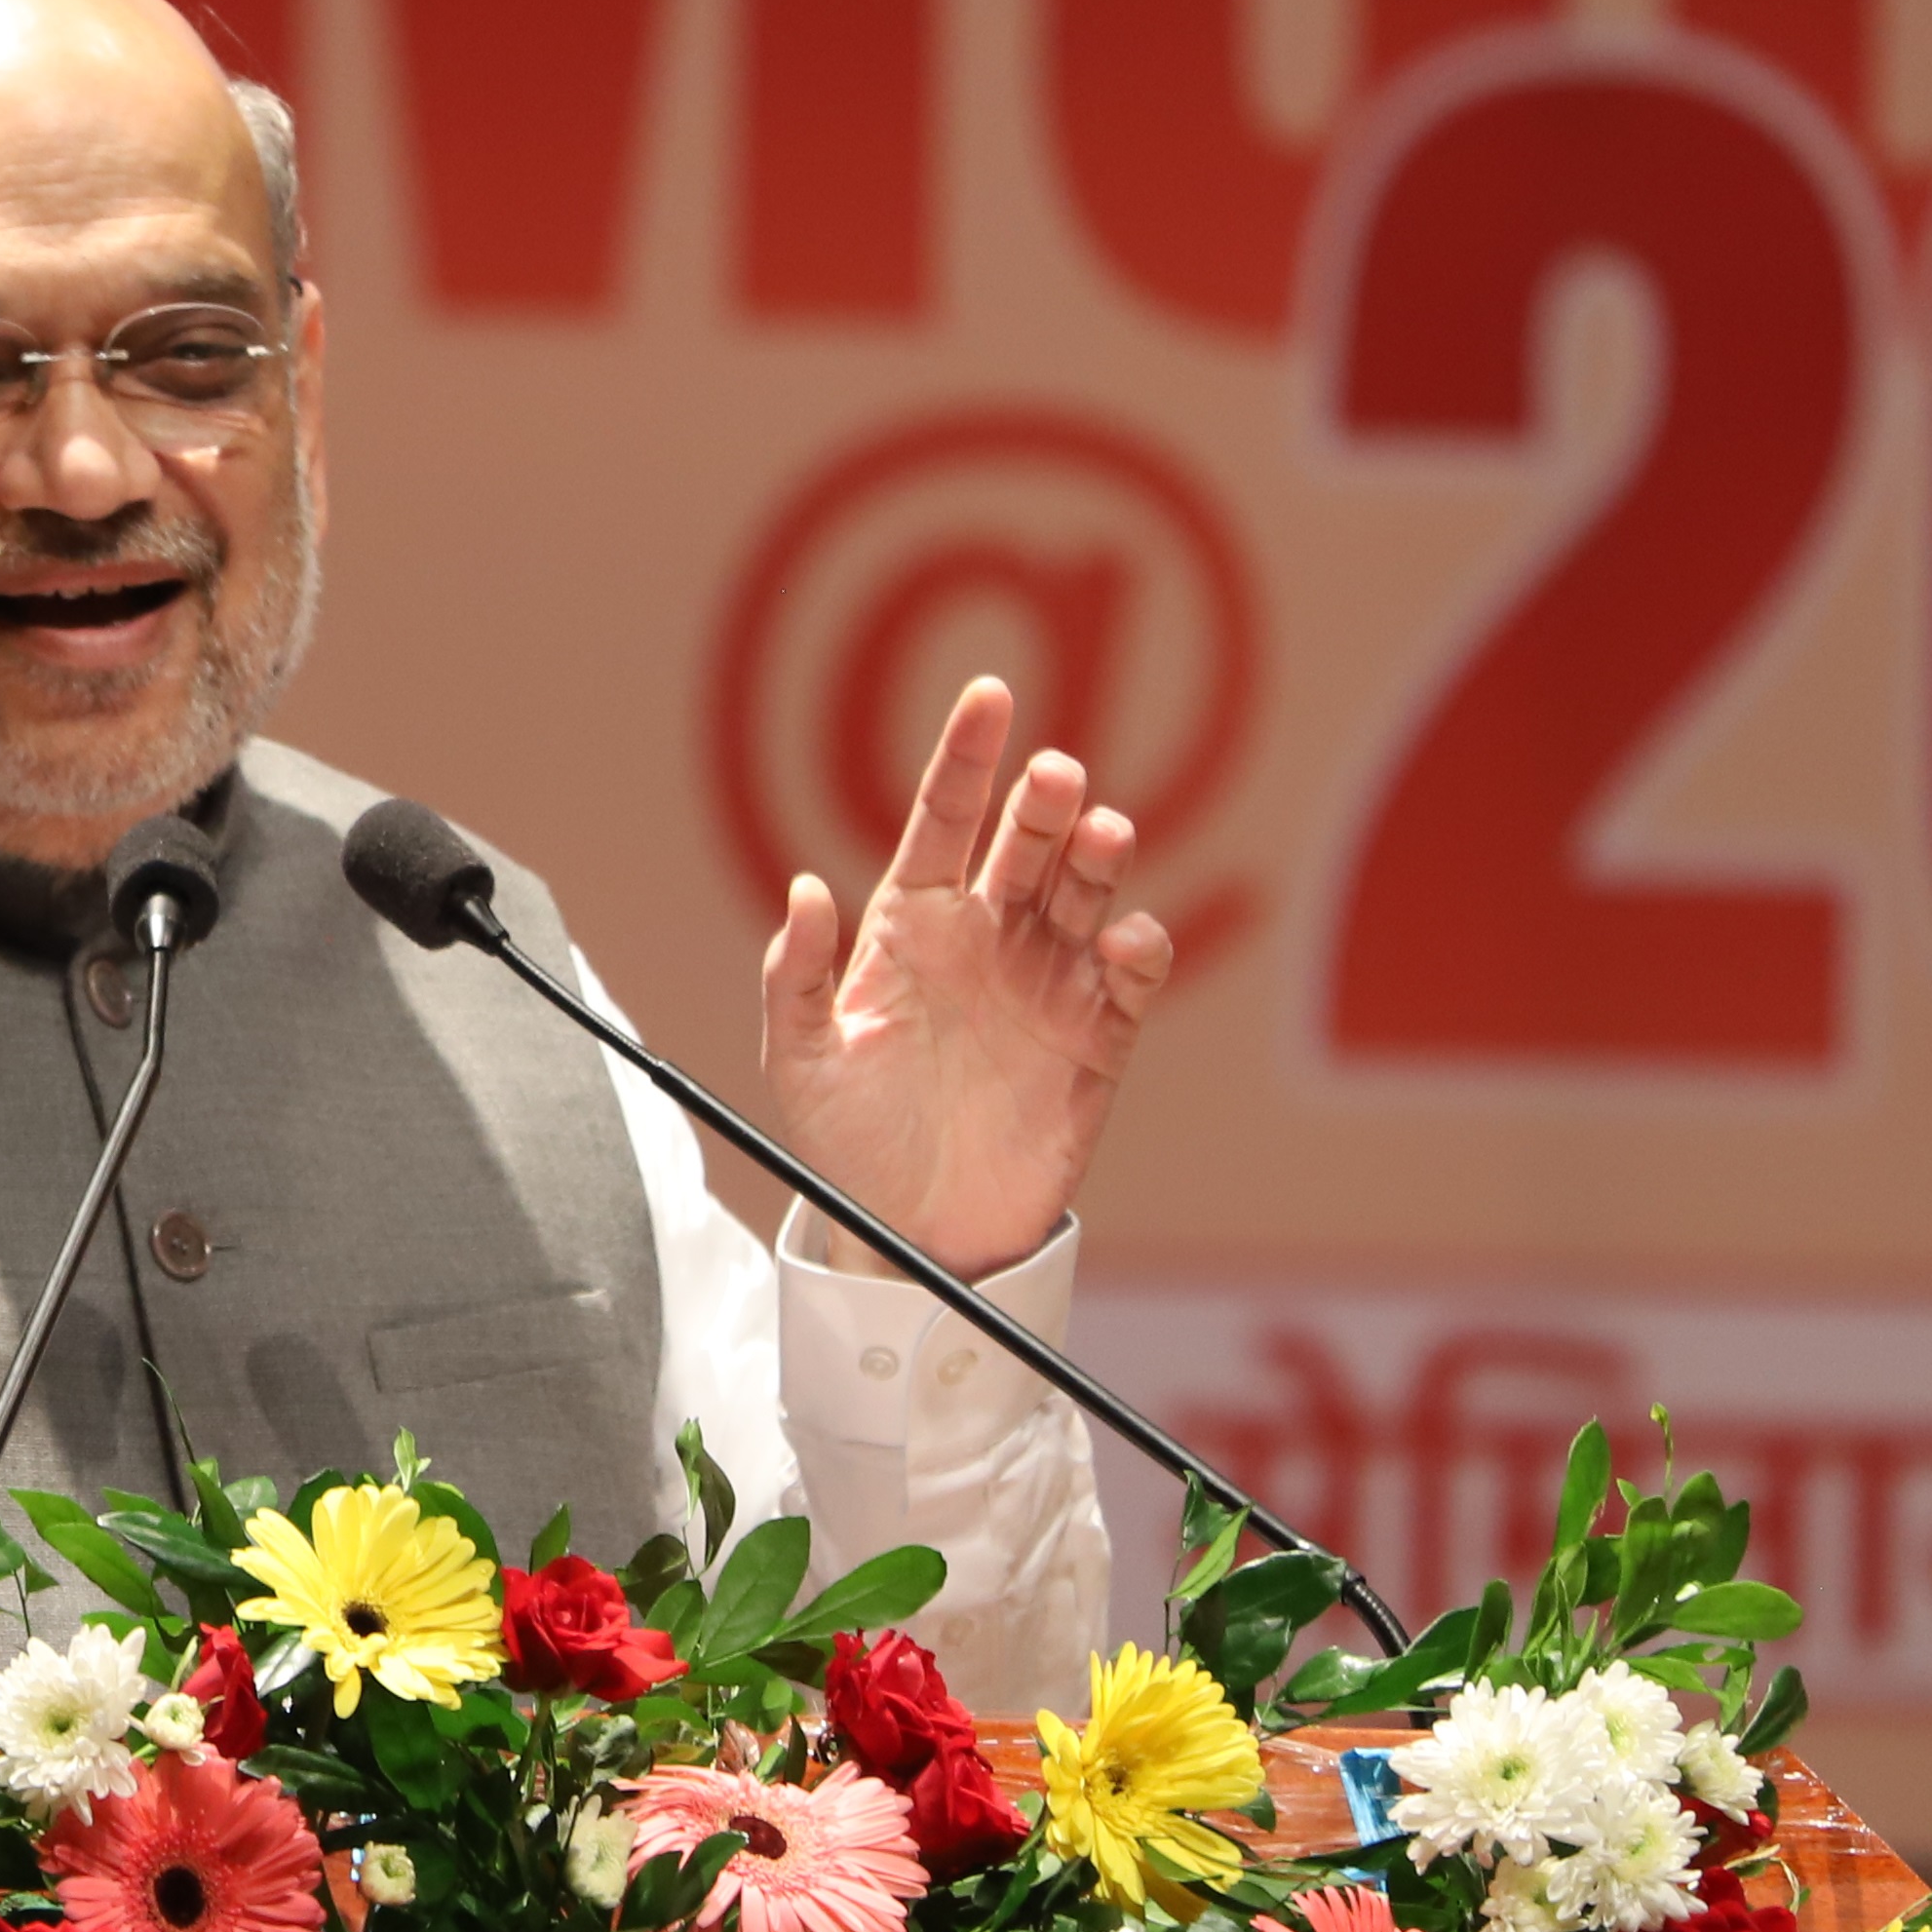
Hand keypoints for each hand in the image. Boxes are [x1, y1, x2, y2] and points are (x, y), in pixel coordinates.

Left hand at [754, 677, 1174, 1281]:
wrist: (915, 1235)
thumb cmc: (850, 1142)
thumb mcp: (800, 1062)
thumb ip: (793, 975)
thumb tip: (803, 885)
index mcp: (913, 926)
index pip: (943, 820)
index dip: (966, 757)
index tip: (989, 695)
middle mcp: (988, 939)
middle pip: (1026, 846)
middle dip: (1045, 804)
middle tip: (1056, 777)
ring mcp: (1046, 984)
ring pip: (1085, 895)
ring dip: (1097, 859)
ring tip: (1101, 835)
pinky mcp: (1097, 1040)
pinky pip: (1128, 979)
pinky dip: (1139, 950)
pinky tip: (1127, 940)